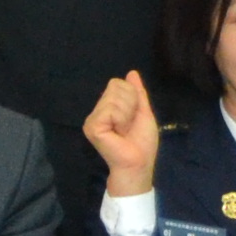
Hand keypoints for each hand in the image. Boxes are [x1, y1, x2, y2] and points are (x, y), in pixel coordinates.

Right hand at [82, 71, 160, 195]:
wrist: (138, 162)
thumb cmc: (142, 142)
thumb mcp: (143, 112)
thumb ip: (137, 93)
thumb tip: (132, 72)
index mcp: (107, 107)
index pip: (117, 83)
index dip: (132, 97)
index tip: (133, 117)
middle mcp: (97, 111)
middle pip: (115, 87)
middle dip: (130, 104)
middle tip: (128, 125)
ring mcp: (92, 119)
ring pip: (114, 97)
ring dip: (127, 114)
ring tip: (123, 130)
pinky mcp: (92, 126)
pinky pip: (111, 110)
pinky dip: (121, 119)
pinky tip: (118, 133)